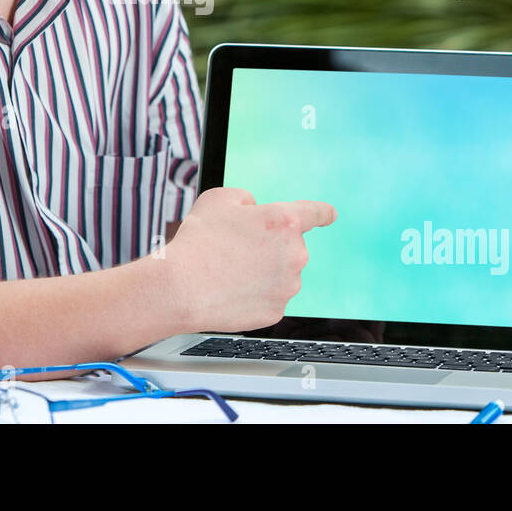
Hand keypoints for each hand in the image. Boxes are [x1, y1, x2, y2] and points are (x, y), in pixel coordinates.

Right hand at [163, 187, 336, 332]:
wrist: (180, 288)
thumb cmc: (198, 241)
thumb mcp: (219, 199)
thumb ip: (247, 200)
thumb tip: (254, 212)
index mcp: (285, 221)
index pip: (315, 213)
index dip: (323, 212)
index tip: (330, 215)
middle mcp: (294, 254)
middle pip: (289, 247)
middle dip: (268, 246)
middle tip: (234, 249)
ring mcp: (288, 286)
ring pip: (279, 274)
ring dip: (261, 271)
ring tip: (227, 271)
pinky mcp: (277, 311)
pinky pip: (269, 297)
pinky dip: (254, 294)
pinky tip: (230, 290)